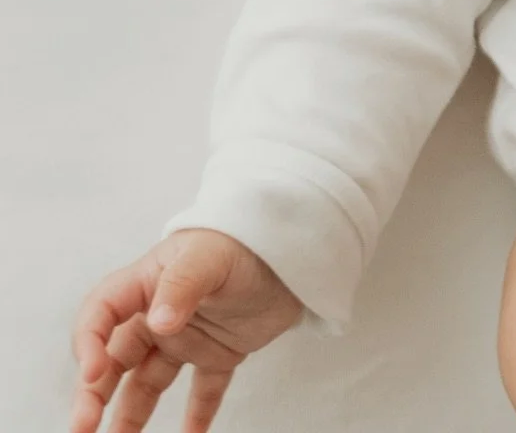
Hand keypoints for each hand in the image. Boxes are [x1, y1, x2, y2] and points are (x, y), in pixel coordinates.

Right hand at [70, 227, 302, 432]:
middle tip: (83, 430)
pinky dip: (196, 418)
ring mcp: (187, 337)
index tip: (93, 374)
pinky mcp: (219, 353)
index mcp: (147, 283)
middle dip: (93, 396)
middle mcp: (158, 315)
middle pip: (114, 360)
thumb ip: (182, 285)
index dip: (89, 344)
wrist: (292, 244)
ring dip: (129, 417)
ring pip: (146, 384)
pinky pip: (202, 393)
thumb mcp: (209, 256)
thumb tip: (157, 324)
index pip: (100, 315)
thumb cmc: (243, 240)